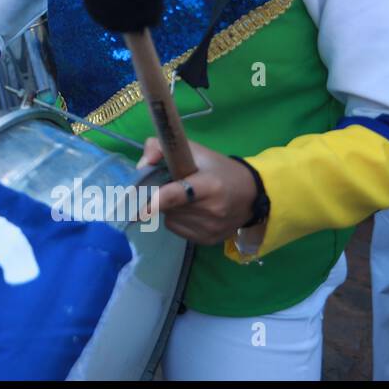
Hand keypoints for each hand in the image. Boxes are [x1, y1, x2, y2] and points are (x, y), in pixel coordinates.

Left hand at [138, 137, 258, 244]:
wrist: (253, 195)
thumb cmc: (220, 169)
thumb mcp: (195, 151)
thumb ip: (162, 147)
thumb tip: (142, 164)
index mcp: (209, 186)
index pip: (175, 196)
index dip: (154, 200)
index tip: (136, 204)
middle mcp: (212, 211)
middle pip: (169, 207)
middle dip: (164, 197)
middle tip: (175, 187)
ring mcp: (210, 229)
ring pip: (171, 219)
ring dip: (171, 209)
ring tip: (188, 199)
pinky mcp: (209, 241)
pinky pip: (178, 230)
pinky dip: (179, 220)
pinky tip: (193, 211)